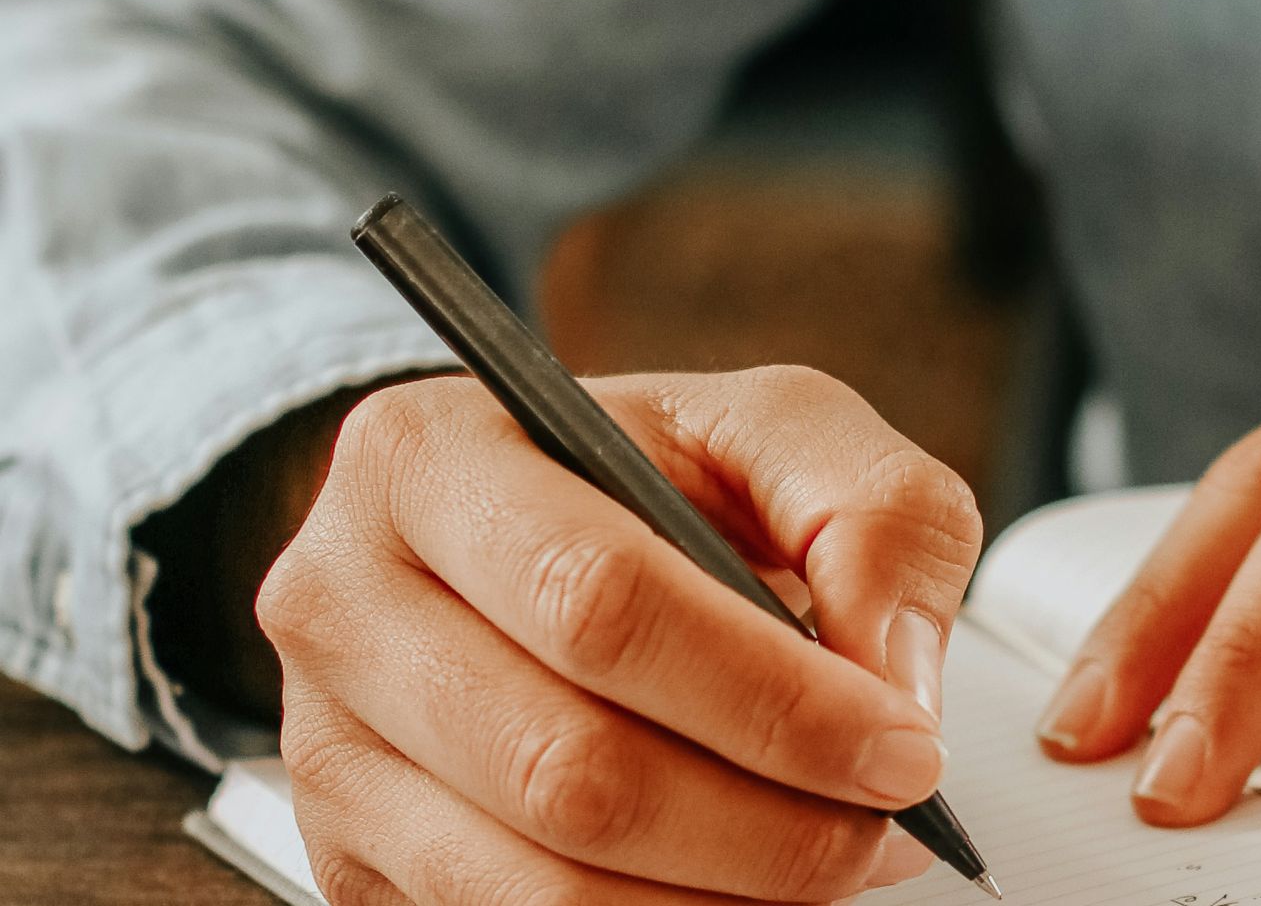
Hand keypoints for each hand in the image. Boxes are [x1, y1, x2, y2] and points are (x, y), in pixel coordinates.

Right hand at [256, 367, 980, 903]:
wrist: (526, 528)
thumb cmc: (650, 474)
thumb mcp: (776, 430)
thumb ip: (871, 513)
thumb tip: (890, 681)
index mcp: (427, 458)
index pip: (600, 603)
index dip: (770, 699)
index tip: (905, 748)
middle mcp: (341, 604)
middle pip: (567, 769)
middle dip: (767, 825)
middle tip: (890, 825)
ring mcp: (327, 751)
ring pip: (542, 887)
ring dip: (725, 900)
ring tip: (835, 858)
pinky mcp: (352, 861)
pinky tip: (741, 889)